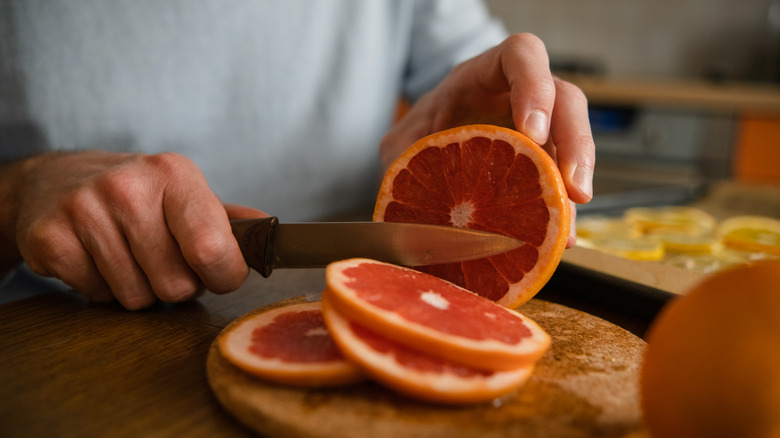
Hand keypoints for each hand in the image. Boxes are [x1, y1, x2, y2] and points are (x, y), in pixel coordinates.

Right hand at [8, 151, 264, 309]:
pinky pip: (97, 297)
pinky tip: (98, 258)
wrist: (58, 179)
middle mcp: (129, 188)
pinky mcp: (50, 237)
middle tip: (162, 259)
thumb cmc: (139, 195)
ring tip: (130, 257)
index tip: (218, 274)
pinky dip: (102, 289)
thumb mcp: (186, 195)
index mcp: (175, 175)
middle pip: (176, 285)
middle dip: (177, 285)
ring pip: (137, 297)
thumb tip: (272, 233)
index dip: (223, 276)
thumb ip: (230, 221)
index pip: (213, 250)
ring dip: (139, 289)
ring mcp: (85, 210)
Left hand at [380, 33, 594, 246]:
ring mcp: (541, 129)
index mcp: (483, 76)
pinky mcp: (545, 163)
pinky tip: (558, 242)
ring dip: (575, 185)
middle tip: (572, 188)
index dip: (534, 87)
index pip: (520, 55)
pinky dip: (561, 214)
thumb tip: (406, 196)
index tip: (533, 132)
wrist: (425, 150)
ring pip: (574, 144)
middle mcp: (520, 97)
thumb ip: (402, 159)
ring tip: (566, 229)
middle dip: (574, 143)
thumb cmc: (420, 133)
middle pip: (566, 100)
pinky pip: (563, 183)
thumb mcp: (401, 141)